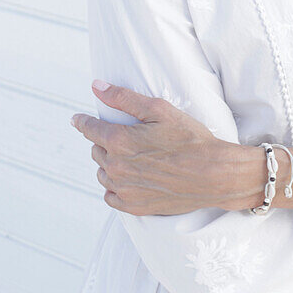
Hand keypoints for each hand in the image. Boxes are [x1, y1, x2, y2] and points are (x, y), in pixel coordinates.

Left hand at [70, 81, 249, 215]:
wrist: (214, 174)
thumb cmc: (190, 138)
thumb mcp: (159, 110)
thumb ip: (123, 98)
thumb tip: (96, 86)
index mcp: (119, 141)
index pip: (89, 128)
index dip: (83, 121)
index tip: (78, 119)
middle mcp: (116, 167)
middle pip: (96, 150)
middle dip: (104, 142)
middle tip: (125, 137)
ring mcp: (124, 189)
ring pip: (102, 173)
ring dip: (109, 163)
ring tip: (130, 157)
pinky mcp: (134, 206)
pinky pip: (110, 196)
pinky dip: (115, 186)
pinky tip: (129, 179)